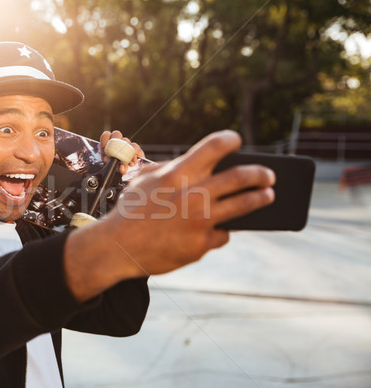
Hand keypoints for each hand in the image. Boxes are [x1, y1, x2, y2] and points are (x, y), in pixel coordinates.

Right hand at [108, 130, 274, 275]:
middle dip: (262, 173)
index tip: (237, 141)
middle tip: (269, 175)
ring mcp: (201, 221)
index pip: (216, 146)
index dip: (231, 139)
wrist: (118, 247)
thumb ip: (173, 168)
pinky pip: (222, 233)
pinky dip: (220, 230)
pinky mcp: (202, 244)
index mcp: (179, 173)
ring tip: (268, 195)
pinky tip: (217, 228)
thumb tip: (202, 165)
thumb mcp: (145, 180)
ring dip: (261, 197)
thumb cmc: (131, 210)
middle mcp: (194, 194)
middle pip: (242, 176)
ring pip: (245, 205)